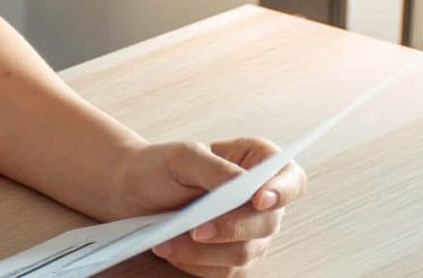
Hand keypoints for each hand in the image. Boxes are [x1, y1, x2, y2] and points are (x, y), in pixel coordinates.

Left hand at [112, 138, 307, 276]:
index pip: (291, 179)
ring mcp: (250, 232)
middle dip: (230, 228)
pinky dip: (196, 263)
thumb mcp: (182, 157)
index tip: (258, 199)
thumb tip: (243, 186)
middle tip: (196, 229)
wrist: (132, 191)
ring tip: (166, 241)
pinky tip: (170, 249)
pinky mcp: (231, 258)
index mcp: (257, 163)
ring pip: (244, 252)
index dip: (282, 190)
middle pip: (267, 222)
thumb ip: (216, 168)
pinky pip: (225, 271)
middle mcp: (261, 201)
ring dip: (204, 251)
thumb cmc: (160, 167)